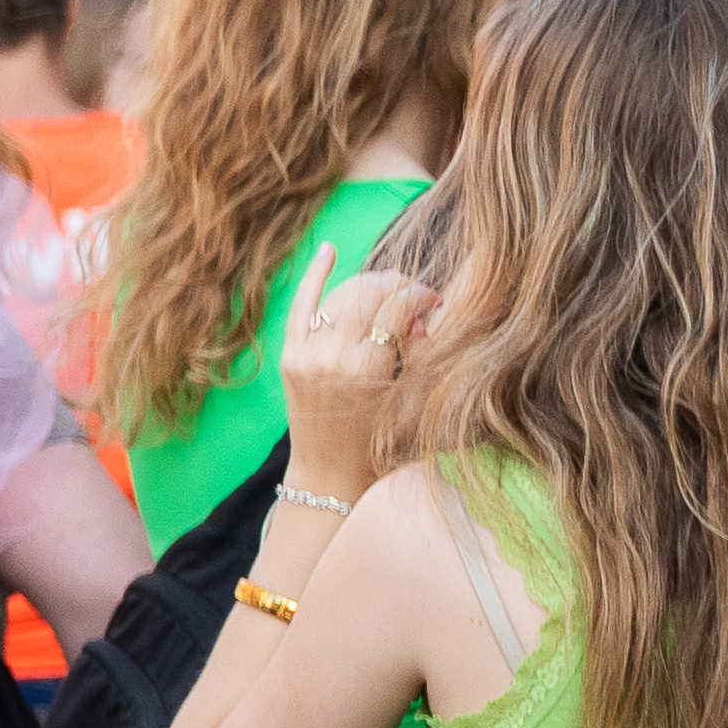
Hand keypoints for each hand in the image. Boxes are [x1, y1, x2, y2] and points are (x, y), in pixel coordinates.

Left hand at [276, 268, 432, 504]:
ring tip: (390, 293)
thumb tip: (422, 320)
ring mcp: (306, 354)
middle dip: (399, 286)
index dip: (422, 296)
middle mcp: (333, 357)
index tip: (437, 302)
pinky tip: (328, 250)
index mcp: (368, 370)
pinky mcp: (290, 356)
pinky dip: (314, 276)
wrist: (331, 476)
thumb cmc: (383, 448)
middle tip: (416, 297)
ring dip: (370, 285)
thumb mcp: (413, 406)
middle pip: (370, 294)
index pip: (398, 308)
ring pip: (342, 294)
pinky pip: (302, 306)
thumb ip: (421, 357)